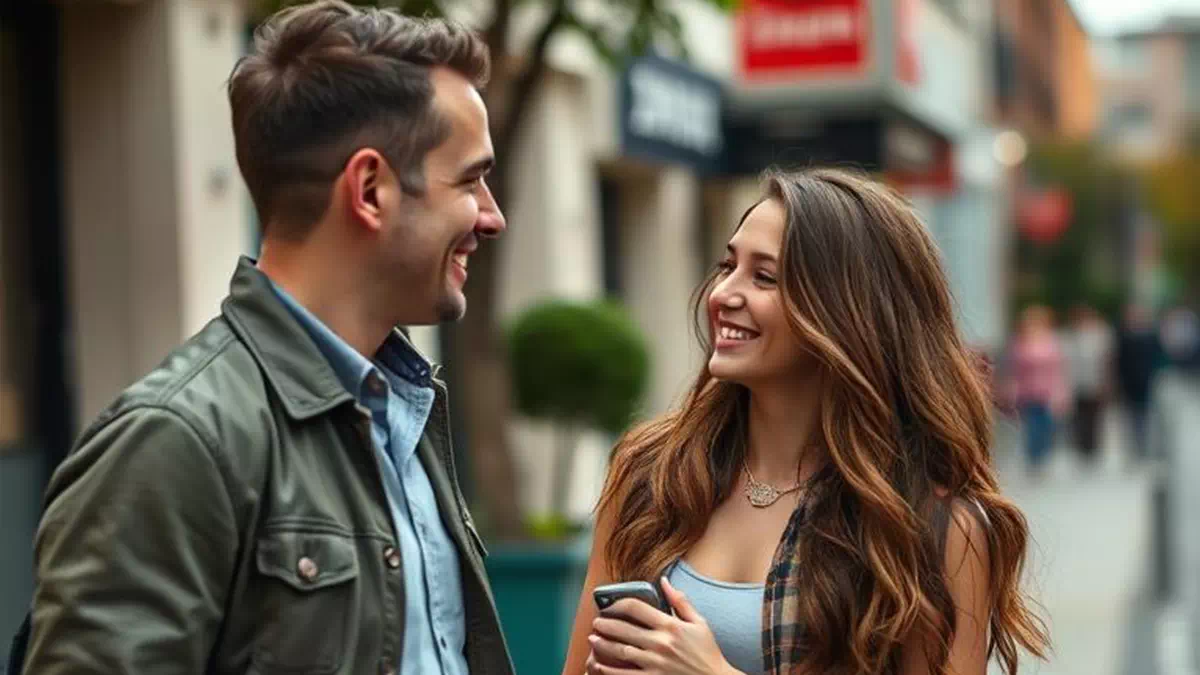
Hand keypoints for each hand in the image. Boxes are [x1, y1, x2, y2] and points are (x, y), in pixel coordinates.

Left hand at [586, 576, 738, 674]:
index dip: (618, 604)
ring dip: (603, 645)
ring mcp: (656, 663)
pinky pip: (625, 674)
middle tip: (596, 622)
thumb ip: (680, 601)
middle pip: (624, 629)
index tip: (610, 605)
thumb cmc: (708, 652)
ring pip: (621, 651)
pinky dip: (609, 670)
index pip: (636, 608)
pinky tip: (598, 664)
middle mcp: (661, 643)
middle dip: (606, 624)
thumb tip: (663, 580)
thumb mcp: (700, 623)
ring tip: (592, 640)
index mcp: (671, 626)